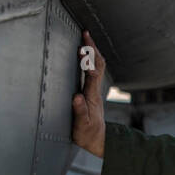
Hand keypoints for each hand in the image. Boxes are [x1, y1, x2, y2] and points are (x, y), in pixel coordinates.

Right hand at [71, 30, 106, 157]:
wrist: (97, 140)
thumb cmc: (87, 134)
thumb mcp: (81, 126)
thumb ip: (79, 112)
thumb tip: (76, 97)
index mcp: (91, 96)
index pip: (92, 72)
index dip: (89, 58)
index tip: (83, 45)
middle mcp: (95, 91)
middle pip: (98, 65)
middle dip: (92, 48)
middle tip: (86, 34)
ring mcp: (95, 91)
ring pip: (98, 67)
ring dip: (93, 52)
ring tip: (86, 39)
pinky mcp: (92, 92)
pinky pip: (94, 72)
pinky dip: (90, 60)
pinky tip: (85, 55)